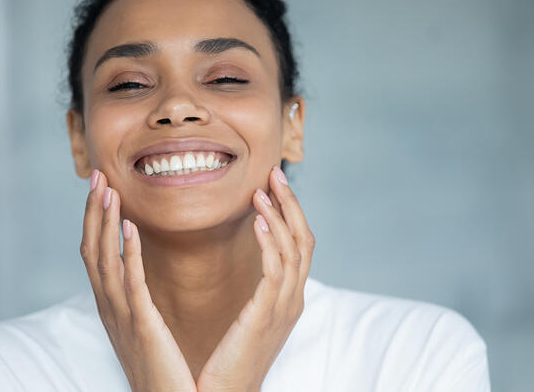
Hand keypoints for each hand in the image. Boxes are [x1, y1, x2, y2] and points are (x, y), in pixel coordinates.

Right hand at [80, 170, 196, 391]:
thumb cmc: (161, 369)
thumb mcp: (142, 328)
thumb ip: (137, 299)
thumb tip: (137, 271)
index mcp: (111, 306)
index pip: (95, 255)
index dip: (95, 220)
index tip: (101, 189)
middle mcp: (109, 308)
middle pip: (92, 250)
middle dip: (93, 212)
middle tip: (97, 176)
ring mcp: (121, 317)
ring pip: (104, 261)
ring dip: (105, 223)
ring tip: (109, 190)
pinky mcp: (141, 327)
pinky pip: (131, 284)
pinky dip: (128, 253)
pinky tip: (131, 228)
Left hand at [195, 165, 315, 391]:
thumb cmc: (229, 360)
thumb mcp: (250, 320)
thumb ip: (256, 293)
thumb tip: (249, 267)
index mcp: (289, 299)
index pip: (299, 245)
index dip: (290, 212)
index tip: (272, 185)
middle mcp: (294, 300)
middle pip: (304, 240)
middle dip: (291, 204)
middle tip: (275, 173)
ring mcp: (284, 308)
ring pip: (294, 249)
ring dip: (279, 215)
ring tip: (262, 190)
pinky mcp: (267, 315)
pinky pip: (275, 271)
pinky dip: (269, 242)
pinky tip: (256, 221)